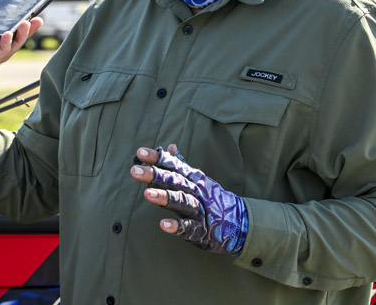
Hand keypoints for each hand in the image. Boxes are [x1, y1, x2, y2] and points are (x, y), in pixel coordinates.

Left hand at [130, 144, 247, 254]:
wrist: (240, 223)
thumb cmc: (213, 199)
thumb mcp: (198, 179)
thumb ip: (181, 164)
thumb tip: (169, 146)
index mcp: (192, 179)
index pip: (173, 165)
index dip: (157, 158)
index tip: (139, 152)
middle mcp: (195, 191)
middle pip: (174, 180)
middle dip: (154, 175)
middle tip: (134, 170)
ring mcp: (199, 210)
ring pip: (181, 201)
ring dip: (164, 197)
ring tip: (146, 194)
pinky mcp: (202, 230)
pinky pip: (189, 228)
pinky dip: (177, 226)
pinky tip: (163, 225)